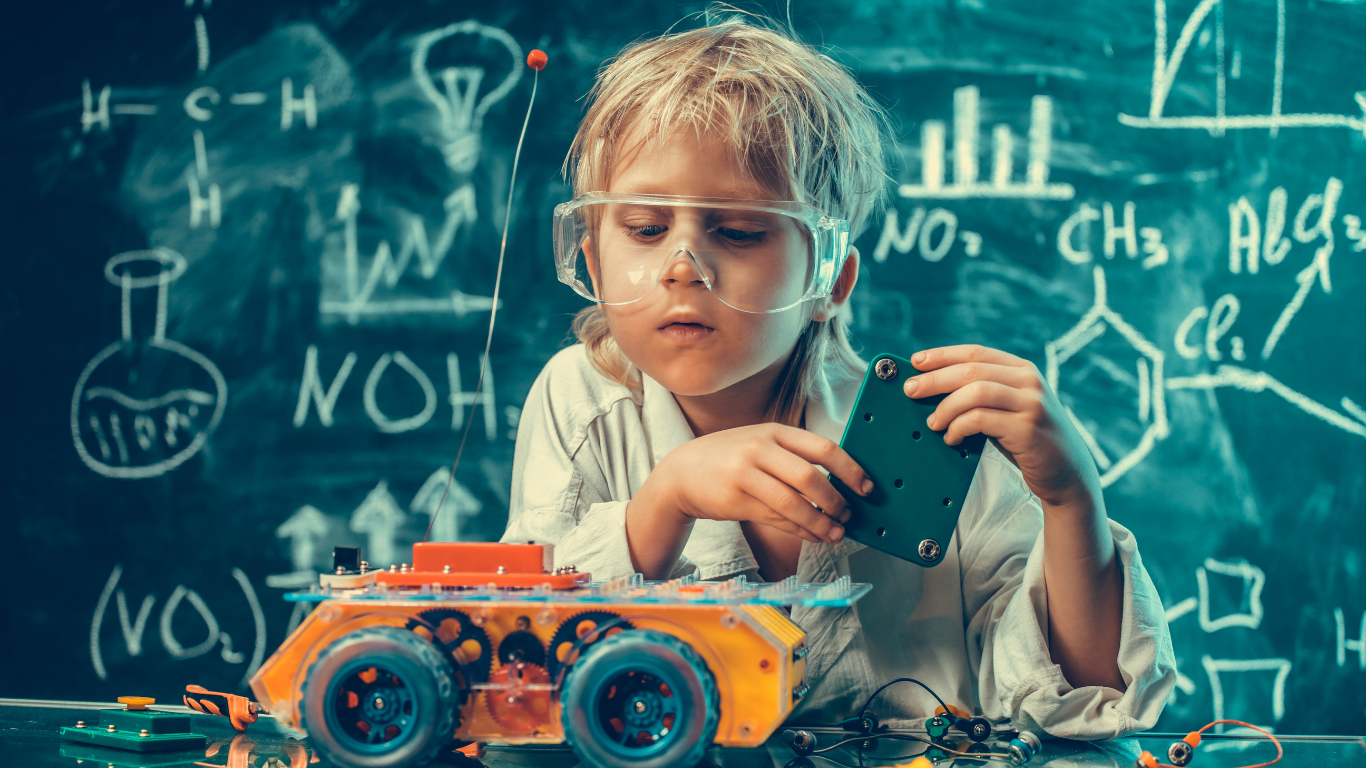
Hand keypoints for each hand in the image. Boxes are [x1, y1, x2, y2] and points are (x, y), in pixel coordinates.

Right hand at [634, 423, 872, 543]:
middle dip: (836, 501)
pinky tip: (813, 535)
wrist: (681, 473)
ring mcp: (745, 474)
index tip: (867, 487)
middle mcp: (759, 448)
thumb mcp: (760, 444)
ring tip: (835, 533)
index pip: (822, 447)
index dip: (850, 469)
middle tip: (848, 515)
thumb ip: (792, 456)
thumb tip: (838, 482)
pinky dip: (801, 530)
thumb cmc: (730, 459)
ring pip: (794, 503)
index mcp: (773, 431)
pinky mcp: (735, 500)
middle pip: (810, 477)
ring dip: (820, 522)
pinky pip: (777, 519)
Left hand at [904, 345, 1099, 509]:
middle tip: (910, 391)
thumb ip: (983, 393)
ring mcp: (1031, 404)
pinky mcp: (1028, 429)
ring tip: (932, 422)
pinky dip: (958, 427)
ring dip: (946, 407)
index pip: (975, 353)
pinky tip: (952, 438)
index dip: (942, 355)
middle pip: (970, 370)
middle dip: (934, 380)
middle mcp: (1029, 381)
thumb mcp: (1009, 407)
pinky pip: (981, 420)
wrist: (1068, 473)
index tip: (915, 361)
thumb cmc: (1027, 440)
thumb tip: (932, 387)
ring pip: (974, 392)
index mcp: (1022, 369)